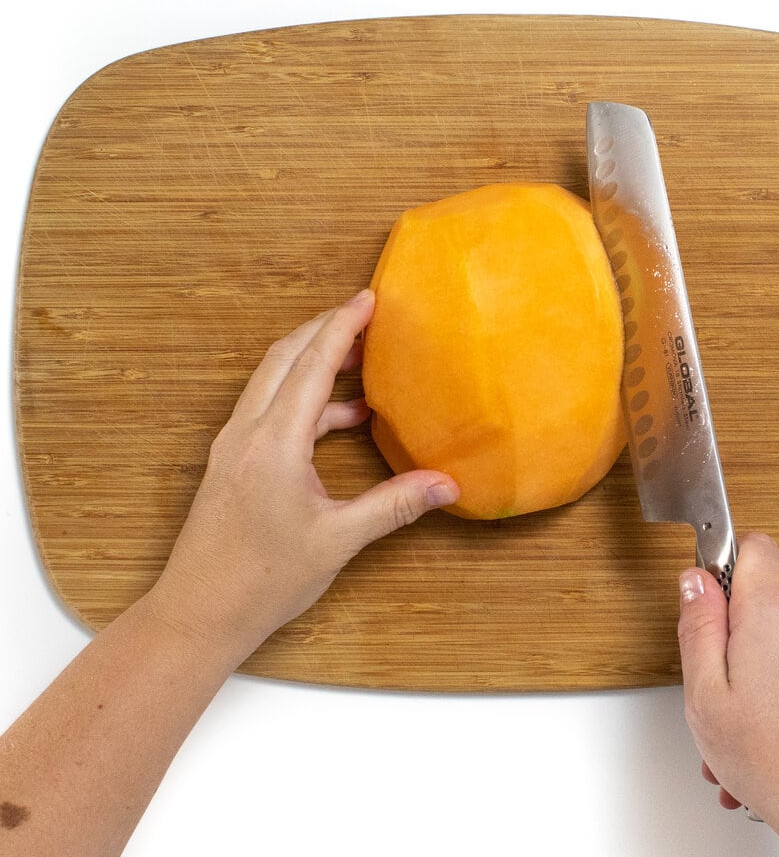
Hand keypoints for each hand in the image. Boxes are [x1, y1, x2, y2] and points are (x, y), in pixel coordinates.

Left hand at [148, 289, 459, 660]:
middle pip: (285, 356)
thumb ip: (394, 506)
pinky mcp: (234, 459)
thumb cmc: (262, 581)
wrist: (197, 613)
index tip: (370, 298)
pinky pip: (270, 407)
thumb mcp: (337, 540)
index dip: (343, 326)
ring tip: (361, 359)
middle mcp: (247, 431)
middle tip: (368, 316)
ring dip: (313, 360)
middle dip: (326, 329)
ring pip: (273, 378)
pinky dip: (306, 397)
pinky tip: (344, 417)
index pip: (311, 364)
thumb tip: (448, 485)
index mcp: (274, 442)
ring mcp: (235, 444)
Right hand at [677, 534, 778, 856]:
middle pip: (755, 602)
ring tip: (730, 732)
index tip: (702, 596)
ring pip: (769, 644)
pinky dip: (769, 698)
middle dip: (725, 637)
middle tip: (710, 682)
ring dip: (744, 678)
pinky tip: (754, 745)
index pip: (752, 545)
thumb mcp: (705, 693)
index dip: (722, 561)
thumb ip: (697, 627)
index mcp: (771, 613)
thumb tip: (694, 582)